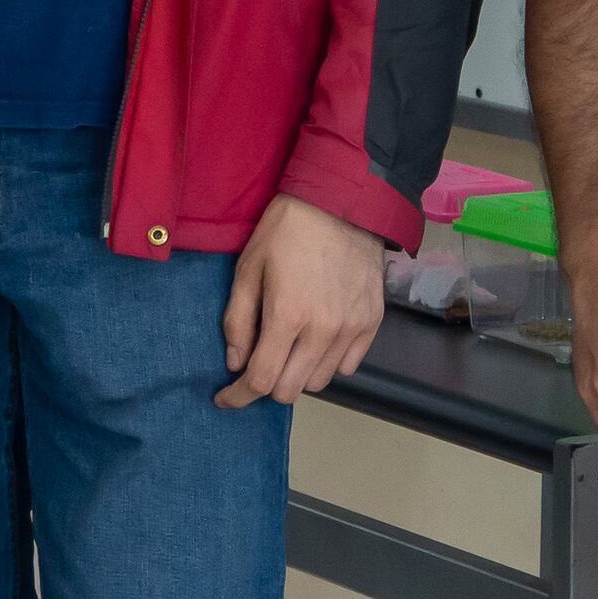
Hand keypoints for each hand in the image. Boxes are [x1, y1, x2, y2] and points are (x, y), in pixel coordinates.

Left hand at [217, 195, 385, 408]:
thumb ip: (238, 320)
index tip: (225, 397)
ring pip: (320, 382)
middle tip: (257, 364)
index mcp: (287, 316)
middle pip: (290, 389)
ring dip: (298, 375)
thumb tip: (236, 363)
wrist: (342, 202)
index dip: (238, 396)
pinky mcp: (372, 322)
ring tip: (288, 349)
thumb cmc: (287, 230)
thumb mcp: (248, 268)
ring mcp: (352, 328)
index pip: (261, 380)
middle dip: (266, 385)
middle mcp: (323, 330)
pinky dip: (328, 362)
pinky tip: (316, 341)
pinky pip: (348, 365)